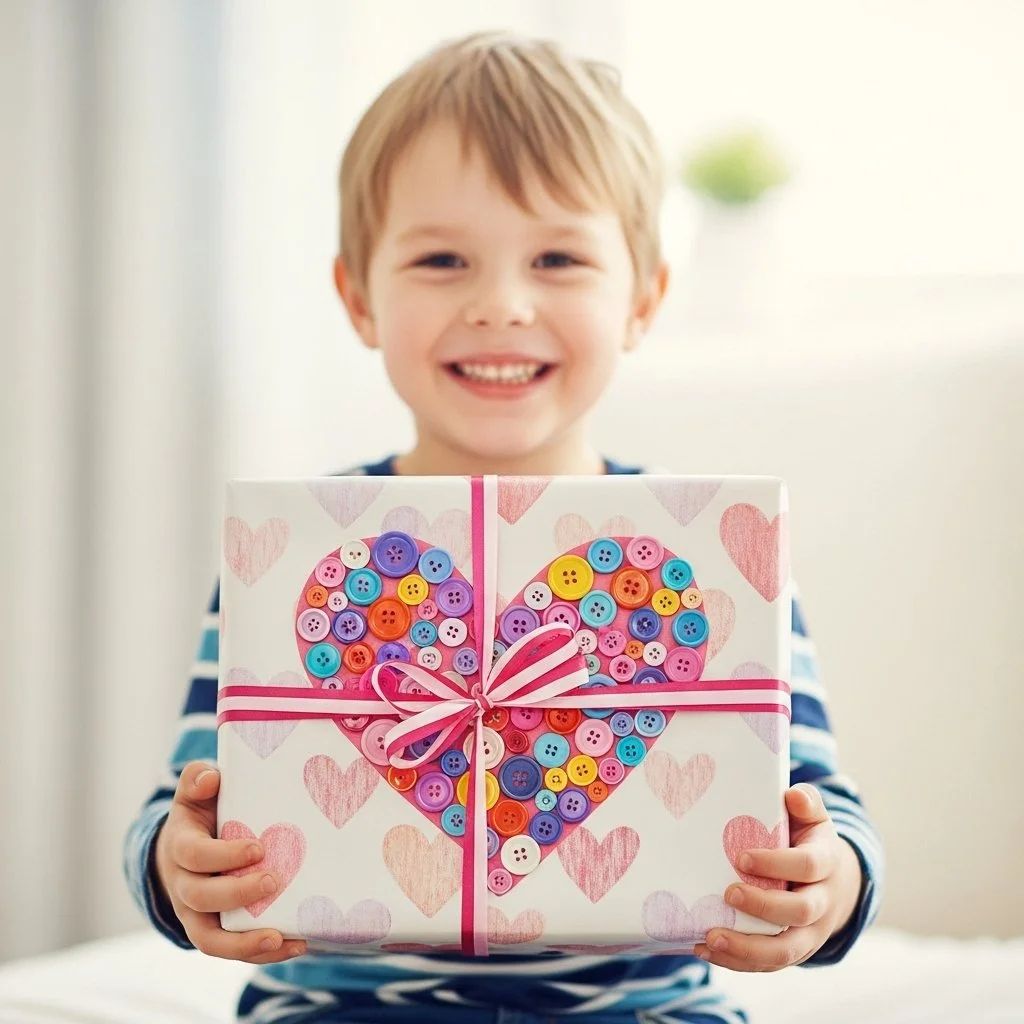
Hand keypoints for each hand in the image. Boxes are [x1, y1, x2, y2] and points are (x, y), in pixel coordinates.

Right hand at [154, 761, 306, 963]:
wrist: (181, 850)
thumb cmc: (199, 814)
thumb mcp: (194, 792)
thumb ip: (198, 779)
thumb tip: (211, 777)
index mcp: (180, 848)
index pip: (194, 856)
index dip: (223, 855)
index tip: (258, 848)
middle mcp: (183, 886)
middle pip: (201, 898)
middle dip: (237, 893)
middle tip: (273, 882)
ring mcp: (195, 914)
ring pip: (210, 939)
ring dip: (245, 942)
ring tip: (281, 937)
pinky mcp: (213, 931)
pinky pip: (231, 950)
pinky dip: (261, 952)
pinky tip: (297, 944)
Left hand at [694, 784, 860, 971]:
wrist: (835, 883)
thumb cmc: (810, 841)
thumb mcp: (812, 818)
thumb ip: (806, 803)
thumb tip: (794, 796)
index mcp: (826, 864)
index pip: (807, 866)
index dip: (776, 864)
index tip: (741, 857)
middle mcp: (822, 903)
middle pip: (799, 912)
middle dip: (763, 907)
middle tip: (728, 894)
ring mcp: (809, 933)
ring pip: (785, 950)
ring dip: (746, 949)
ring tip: (709, 938)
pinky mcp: (793, 950)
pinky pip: (768, 964)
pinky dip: (737, 962)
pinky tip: (704, 950)